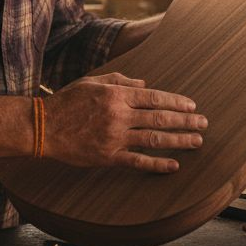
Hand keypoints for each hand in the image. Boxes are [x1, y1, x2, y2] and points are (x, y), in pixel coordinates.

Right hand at [42, 72, 206, 172]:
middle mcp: (119, 115)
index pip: (154, 97)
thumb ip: (120, 80)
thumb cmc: (66, 101)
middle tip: (203, 124)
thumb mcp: (92, 82)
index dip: (176, 102)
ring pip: (154, 138)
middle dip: (186, 121)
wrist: (42, 127)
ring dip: (179, 140)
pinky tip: (174, 165)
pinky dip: (157, 164)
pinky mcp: (108, 156)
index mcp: (116, 95)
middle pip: (160, 117)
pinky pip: (138, 161)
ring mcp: (115, 137)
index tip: (192, 106)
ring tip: (196, 141)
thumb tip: (146, 84)